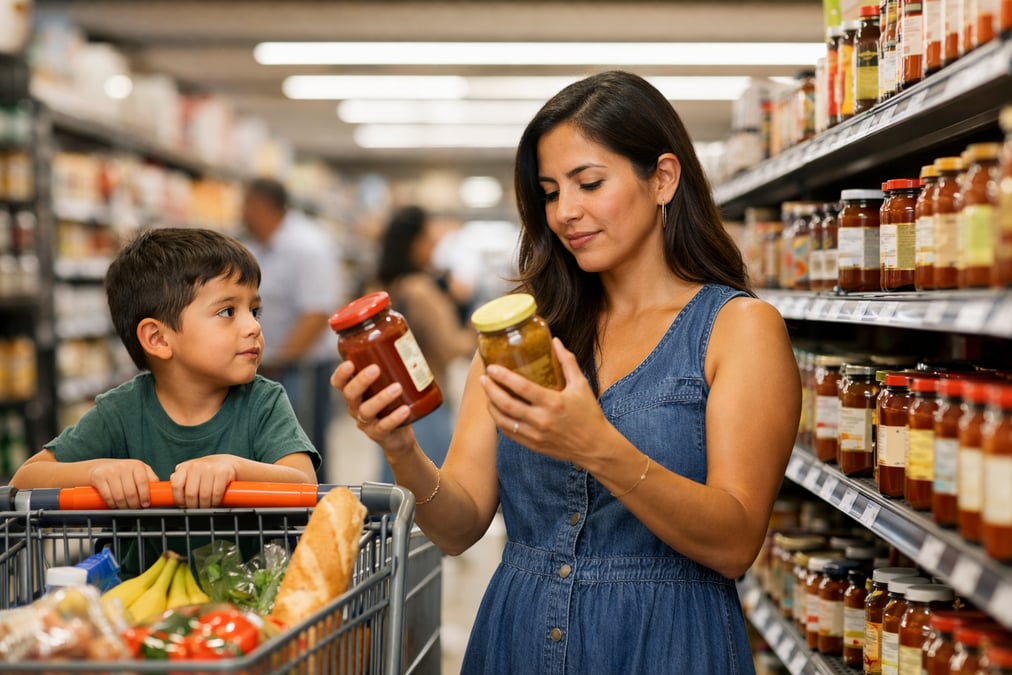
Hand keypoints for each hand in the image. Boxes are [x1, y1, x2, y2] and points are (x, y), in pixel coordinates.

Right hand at [89, 459, 158, 508]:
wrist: (100, 467)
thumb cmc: (123, 472)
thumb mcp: (139, 471)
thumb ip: (150, 479)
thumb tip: (160, 492)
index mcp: (137, 465)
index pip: (143, 482)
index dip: (145, 496)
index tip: (146, 504)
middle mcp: (124, 467)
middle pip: (131, 492)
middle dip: (134, 504)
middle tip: (135, 509)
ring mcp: (111, 471)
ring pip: (119, 496)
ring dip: (123, 506)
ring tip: (126, 508)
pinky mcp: (99, 477)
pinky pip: (107, 496)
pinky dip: (112, 504)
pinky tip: (115, 506)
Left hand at [170, 455, 238, 507]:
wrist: (227, 463)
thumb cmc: (207, 471)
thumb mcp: (190, 472)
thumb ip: (180, 478)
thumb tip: (167, 486)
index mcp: (185, 467)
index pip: (176, 485)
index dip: (178, 499)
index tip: (183, 505)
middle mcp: (196, 466)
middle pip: (190, 493)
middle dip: (193, 506)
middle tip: (196, 509)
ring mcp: (210, 469)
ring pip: (204, 495)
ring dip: (205, 506)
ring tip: (206, 507)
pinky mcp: (222, 473)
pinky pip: (217, 493)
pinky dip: (215, 502)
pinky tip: (215, 502)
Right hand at [331, 361, 415, 455]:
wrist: (399, 435)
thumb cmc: (392, 402)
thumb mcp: (388, 382)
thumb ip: (390, 363)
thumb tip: (403, 333)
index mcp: (354, 392)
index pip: (339, 383)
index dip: (341, 374)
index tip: (349, 363)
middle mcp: (355, 407)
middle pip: (350, 394)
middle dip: (360, 381)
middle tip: (375, 368)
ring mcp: (366, 422)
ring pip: (367, 410)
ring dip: (381, 398)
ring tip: (397, 387)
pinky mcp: (379, 434)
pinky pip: (384, 426)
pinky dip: (394, 418)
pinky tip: (405, 410)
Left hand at [480, 338, 612, 465]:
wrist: (595, 447)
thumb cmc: (589, 414)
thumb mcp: (581, 385)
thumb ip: (568, 362)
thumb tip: (555, 341)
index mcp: (553, 403)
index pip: (522, 388)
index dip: (504, 377)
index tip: (492, 368)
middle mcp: (542, 420)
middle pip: (507, 404)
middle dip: (491, 390)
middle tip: (484, 378)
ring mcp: (535, 435)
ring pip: (503, 421)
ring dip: (491, 406)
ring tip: (487, 393)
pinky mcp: (533, 445)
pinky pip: (509, 433)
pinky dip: (499, 421)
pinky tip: (496, 410)